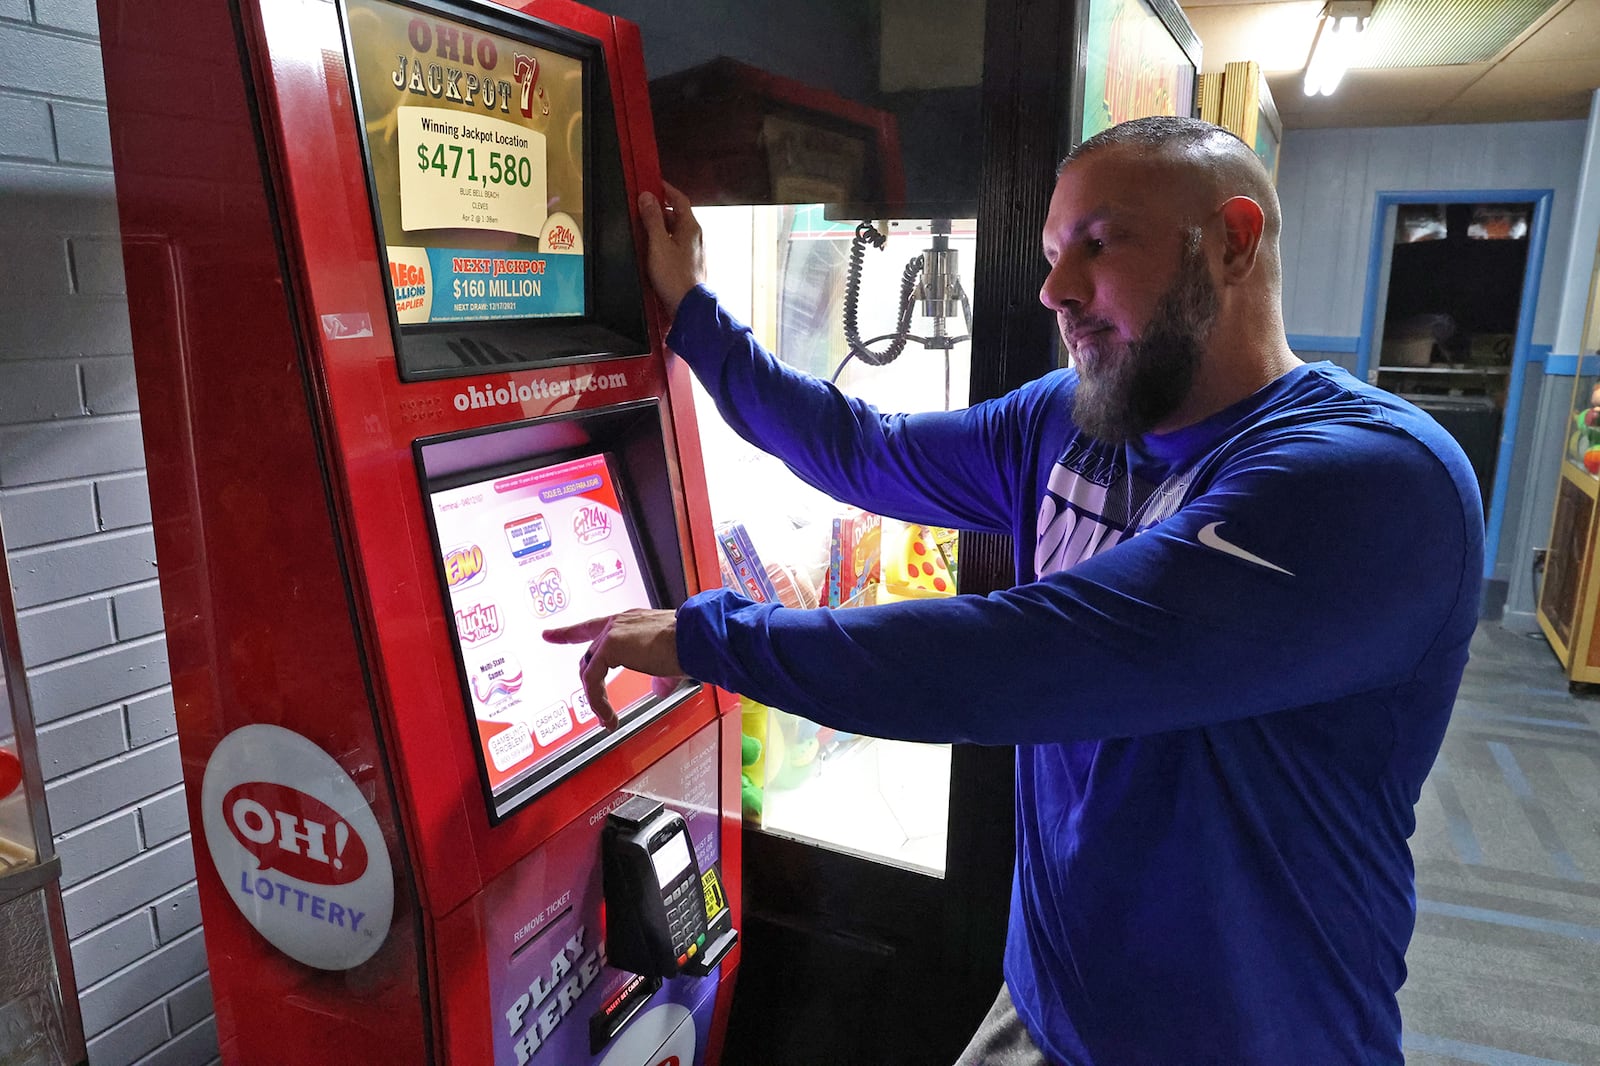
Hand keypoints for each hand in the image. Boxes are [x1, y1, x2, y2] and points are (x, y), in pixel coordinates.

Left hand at [543, 609, 683, 728]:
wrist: (697, 639)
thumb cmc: (690, 646)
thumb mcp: (669, 664)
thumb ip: (659, 676)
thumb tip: (658, 689)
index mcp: (629, 623)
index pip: (592, 627)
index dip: (569, 633)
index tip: (550, 635)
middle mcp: (618, 624)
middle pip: (589, 656)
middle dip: (590, 684)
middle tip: (600, 708)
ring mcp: (612, 633)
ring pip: (589, 670)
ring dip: (596, 698)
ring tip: (608, 718)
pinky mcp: (611, 646)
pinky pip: (593, 679)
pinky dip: (598, 701)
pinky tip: (608, 716)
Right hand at [638, 182, 704, 317]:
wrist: (687, 306)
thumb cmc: (676, 278)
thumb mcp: (658, 244)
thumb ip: (652, 220)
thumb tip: (647, 198)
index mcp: (691, 228)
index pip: (679, 199)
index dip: (666, 190)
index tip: (653, 184)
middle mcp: (696, 237)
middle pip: (676, 215)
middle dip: (659, 210)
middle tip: (642, 208)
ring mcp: (694, 251)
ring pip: (675, 231)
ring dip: (660, 227)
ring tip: (644, 230)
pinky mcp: (689, 263)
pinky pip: (675, 245)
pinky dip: (664, 242)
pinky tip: (652, 250)